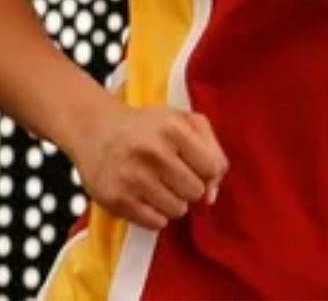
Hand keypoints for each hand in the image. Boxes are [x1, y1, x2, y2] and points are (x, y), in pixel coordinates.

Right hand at [71, 103, 226, 229]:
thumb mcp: (186, 122)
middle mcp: (152, 153)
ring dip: (174, 202)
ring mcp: (132, 177)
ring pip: (177, 210)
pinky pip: (154, 223)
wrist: (96, 130)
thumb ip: (212, 152)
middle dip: (190, 187)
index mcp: (174, 129)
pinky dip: (156, 216)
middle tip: (174, 177)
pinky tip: (147, 199)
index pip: (212, 168)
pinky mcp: (114, 199)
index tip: (195, 168)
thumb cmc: (148, 127)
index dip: (207, 172)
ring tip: (159, 187)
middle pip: (195, 192)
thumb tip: (212, 196)